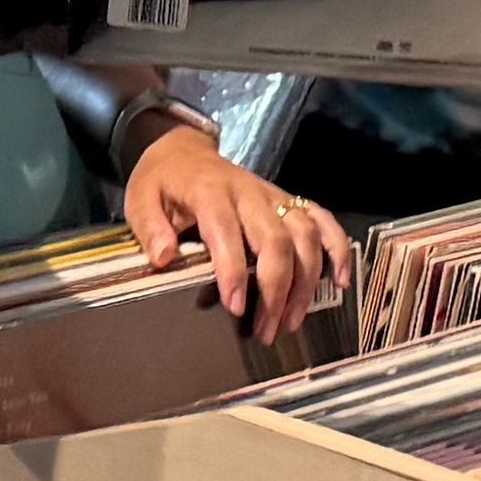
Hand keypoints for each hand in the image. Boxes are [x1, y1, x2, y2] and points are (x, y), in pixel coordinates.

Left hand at [123, 124, 344, 334]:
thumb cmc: (162, 182)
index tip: (237, 308)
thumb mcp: (140, 199)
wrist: (183, 150)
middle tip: (267, 330)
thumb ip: (150, 227)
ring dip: (305, 281)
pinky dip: (337, 248)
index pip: (227, 231)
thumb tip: (164, 257)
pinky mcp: (288, 199)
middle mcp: (248, 192)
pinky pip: (322, 218)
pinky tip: (340, 280)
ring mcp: (273, 195)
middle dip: (276, 289)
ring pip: (304, 234)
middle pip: (275, 239)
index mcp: (210, 191)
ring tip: (292, 321)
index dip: (234, 271)